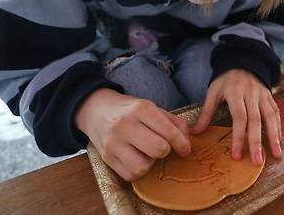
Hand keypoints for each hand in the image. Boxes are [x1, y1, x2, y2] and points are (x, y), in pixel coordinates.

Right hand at [75, 88, 190, 181]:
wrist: (96, 110)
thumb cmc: (130, 110)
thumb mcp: (152, 108)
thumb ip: (173, 122)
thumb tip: (186, 142)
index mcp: (141, 109)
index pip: (169, 132)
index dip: (182, 144)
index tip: (185, 149)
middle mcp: (125, 125)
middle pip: (158, 149)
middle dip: (165, 151)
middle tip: (163, 147)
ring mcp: (113, 143)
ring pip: (143, 166)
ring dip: (150, 162)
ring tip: (147, 153)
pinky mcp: (106, 158)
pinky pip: (129, 175)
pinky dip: (137, 170)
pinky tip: (137, 159)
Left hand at [191, 69, 281, 166]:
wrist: (242, 62)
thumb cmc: (225, 80)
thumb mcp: (213, 92)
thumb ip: (206, 112)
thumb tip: (196, 132)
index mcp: (235, 93)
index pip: (239, 117)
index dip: (238, 137)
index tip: (237, 155)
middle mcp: (251, 94)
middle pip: (256, 120)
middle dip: (257, 142)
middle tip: (257, 161)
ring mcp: (263, 95)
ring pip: (270, 117)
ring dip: (274, 136)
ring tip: (276, 154)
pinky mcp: (270, 96)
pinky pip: (276, 112)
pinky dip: (278, 126)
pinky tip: (279, 140)